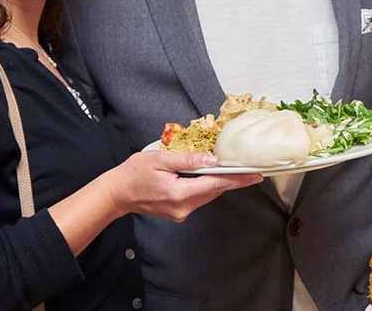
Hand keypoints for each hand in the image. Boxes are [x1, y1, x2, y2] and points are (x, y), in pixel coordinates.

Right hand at [105, 151, 262, 221]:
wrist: (117, 194)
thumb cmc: (133, 173)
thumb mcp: (160, 159)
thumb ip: (187, 159)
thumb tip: (211, 160)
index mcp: (178, 193)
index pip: (214, 185)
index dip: (236, 179)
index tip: (254, 175)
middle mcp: (183, 207)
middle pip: (214, 192)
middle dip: (233, 181)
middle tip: (253, 172)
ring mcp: (181, 212)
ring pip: (208, 196)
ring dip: (221, 184)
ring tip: (237, 172)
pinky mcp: (179, 212)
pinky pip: (199, 198)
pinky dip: (207, 188)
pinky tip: (212, 178)